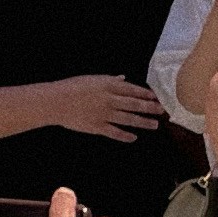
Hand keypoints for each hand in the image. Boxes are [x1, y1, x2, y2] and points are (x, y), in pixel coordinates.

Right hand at [35, 73, 166, 140]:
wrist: (55, 101)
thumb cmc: (72, 87)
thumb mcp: (92, 79)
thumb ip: (110, 80)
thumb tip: (123, 78)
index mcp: (108, 85)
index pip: (132, 90)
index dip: (146, 94)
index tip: (157, 97)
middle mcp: (109, 99)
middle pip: (135, 104)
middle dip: (150, 108)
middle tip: (162, 111)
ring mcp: (104, 114)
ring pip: (129, 119)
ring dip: (143, 122)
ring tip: (155, 125)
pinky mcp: (97, 127)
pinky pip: (115, 132)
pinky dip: (125, 136)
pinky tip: (134, 138)